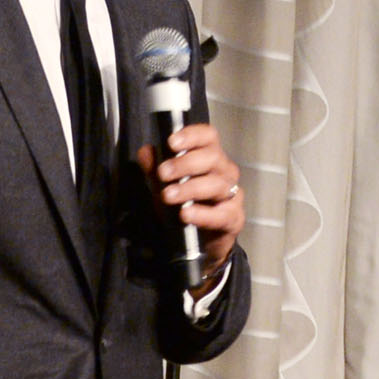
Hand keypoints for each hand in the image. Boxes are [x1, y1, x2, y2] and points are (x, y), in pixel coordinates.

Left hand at [143, 121, 243, 289]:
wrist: (198, 243)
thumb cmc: (185, 206)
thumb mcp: (164, 186)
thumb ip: (154, 170)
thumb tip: (145, 152)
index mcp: (210, 157)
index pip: (208, 136)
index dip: (192, 135)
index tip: (171, 142)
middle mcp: (225, 172)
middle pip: (212, 158)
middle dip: (185, 164)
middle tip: (163, 173)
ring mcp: (232, 194)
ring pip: (216, 185)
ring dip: (190, 189)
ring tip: (168, 196)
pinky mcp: (233, 218)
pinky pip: (221, 214)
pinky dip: (203, 214)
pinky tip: (186, 214)